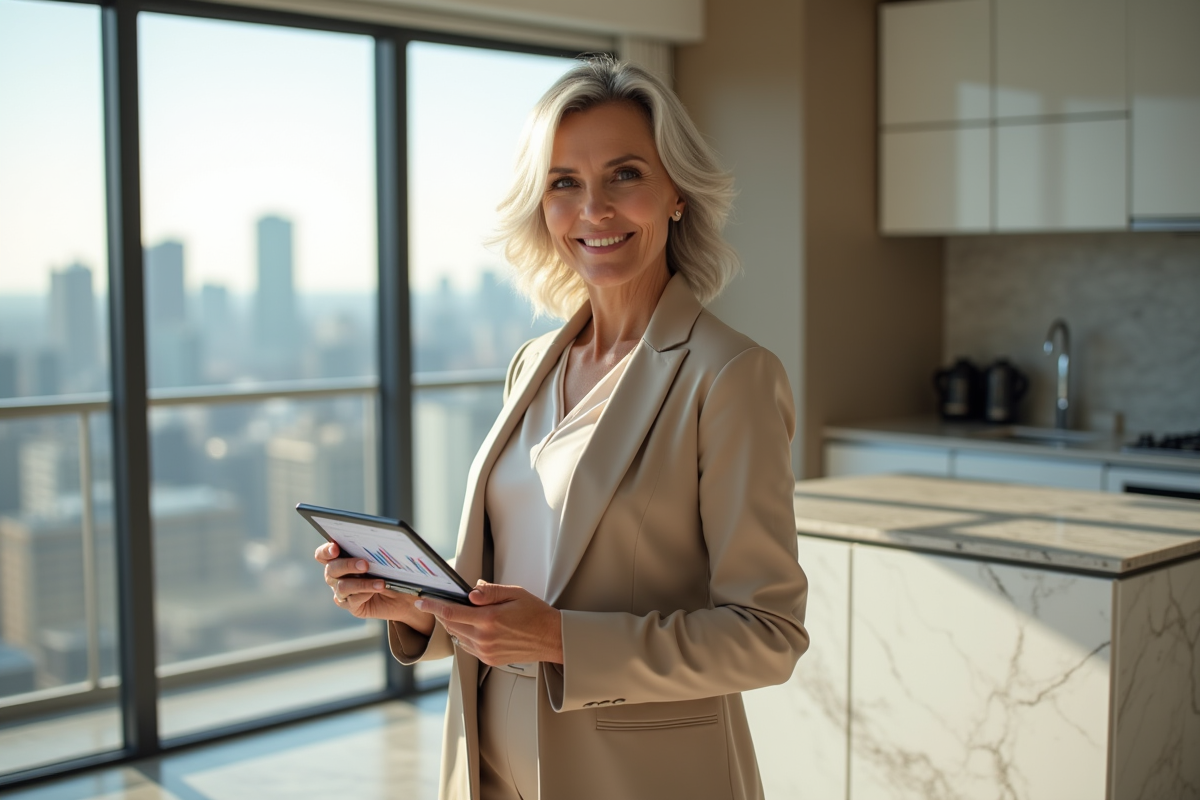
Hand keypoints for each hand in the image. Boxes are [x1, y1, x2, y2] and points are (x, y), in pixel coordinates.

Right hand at [314, 542, 434, 635]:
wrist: (402, 597)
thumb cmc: (392, 573)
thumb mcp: (386, 561)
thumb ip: (377, 553)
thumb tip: (381, 544)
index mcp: (341, 558)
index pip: (324, 554)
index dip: (326, 551)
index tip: (335, 548)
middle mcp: (337, 576)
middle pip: (331, 569)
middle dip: (347, 565)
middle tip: (364, 564)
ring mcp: (342, 592)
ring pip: (342, 587)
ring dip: (361, 583)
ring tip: (380, 583)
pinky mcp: (351, 605)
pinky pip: (352, 601)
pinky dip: (364, 595)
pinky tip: (375, 592)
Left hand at [416, 581, 562, 665]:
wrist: (551, 638)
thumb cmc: (535, 614)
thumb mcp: (515, 594)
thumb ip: (490, 592)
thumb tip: (470, 591)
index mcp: (489, 620)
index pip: (451, 613)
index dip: (433, 607)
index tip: (421, 601)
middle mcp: (484, 639)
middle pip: (451, 625)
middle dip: (443, 613)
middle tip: (442, 601)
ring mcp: (486, 651)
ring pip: (457, 637)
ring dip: (453, 625)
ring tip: (460, 612)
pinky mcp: (489, 659)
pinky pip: (467, 646)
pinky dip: (463, 635)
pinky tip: (472, 626)